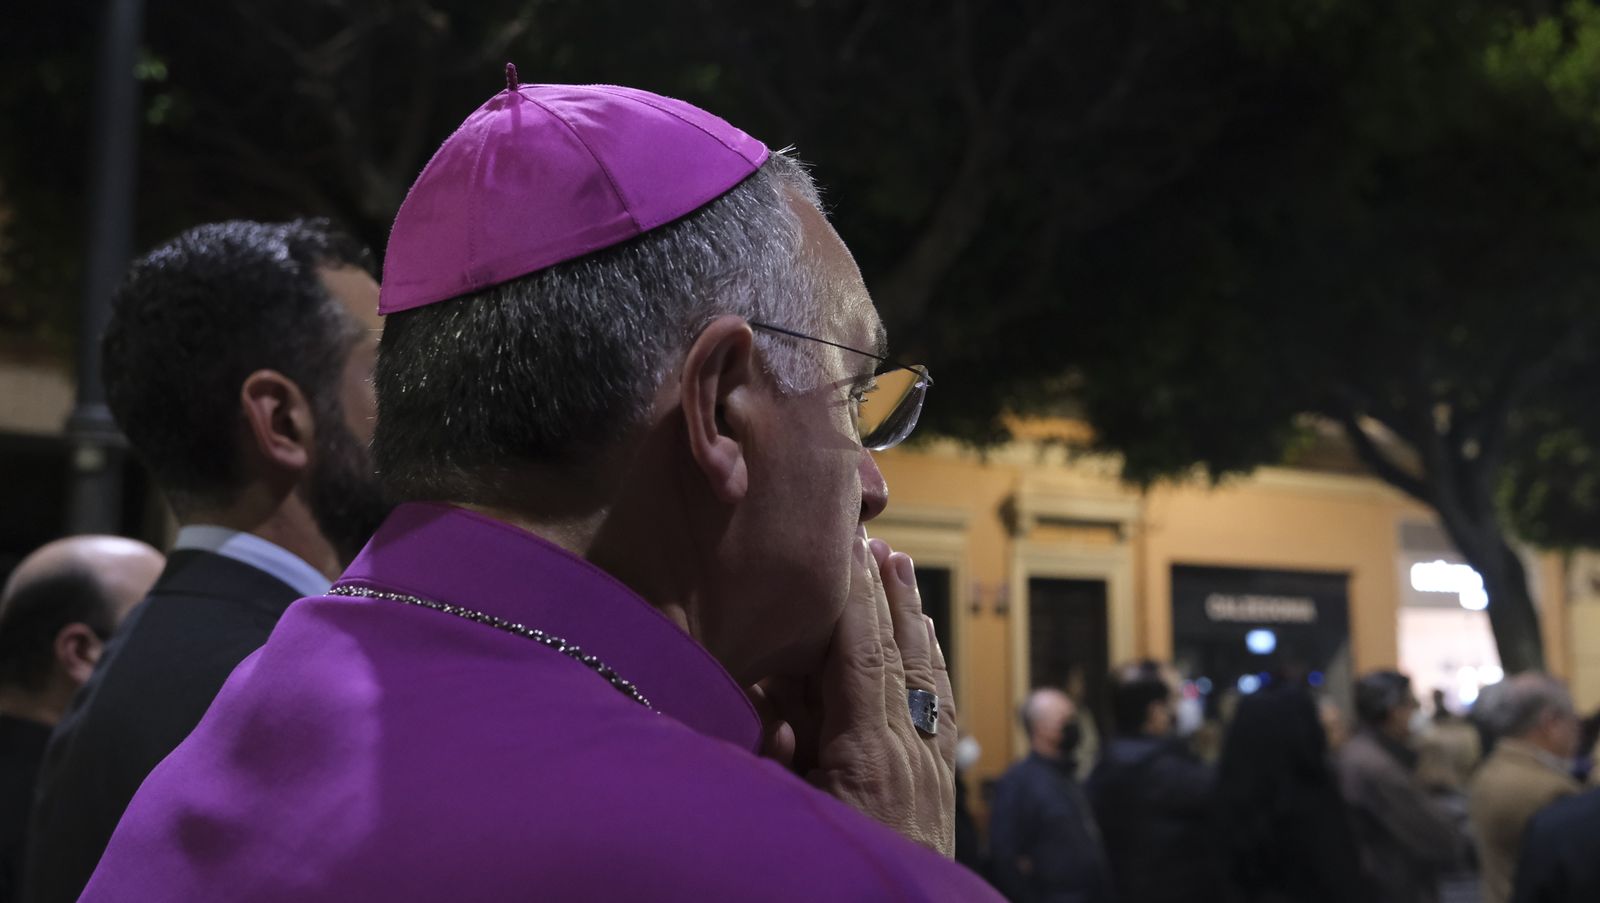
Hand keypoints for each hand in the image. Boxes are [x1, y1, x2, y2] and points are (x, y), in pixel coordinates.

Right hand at [800, 535, 956, 855]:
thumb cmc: (821, 874)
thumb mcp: (785, 811)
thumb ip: (777, 754)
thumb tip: (774, 700)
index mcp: (865, 756)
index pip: (860, 656)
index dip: (853, 599)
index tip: (844, 550)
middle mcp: (907, 753)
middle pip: (898, 653)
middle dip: (886, 594)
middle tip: (876, 539)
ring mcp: (929, 768)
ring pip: (924, 674)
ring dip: (911, 618)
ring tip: (903, 569)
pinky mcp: (939, 785)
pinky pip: (939, 708)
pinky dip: (930, 663)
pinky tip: (926, 641)